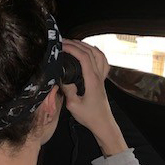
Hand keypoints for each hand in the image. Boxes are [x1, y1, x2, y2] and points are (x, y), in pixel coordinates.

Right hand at [61, 39, 127, 154]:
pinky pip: (102, 61)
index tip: (61, 45)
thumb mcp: (73, 105)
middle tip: (63, 42)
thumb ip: (67, 90)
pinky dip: (95, 52)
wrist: (102, 123)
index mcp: (92, 80)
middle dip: (76, 44)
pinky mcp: (102, 80)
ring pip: (98, 54)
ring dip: (86, 46)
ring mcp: (102, 77)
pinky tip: (89, 51)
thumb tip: (61, 78)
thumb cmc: (89, 116)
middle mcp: (98, 75)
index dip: (72, 48)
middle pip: (90, 52)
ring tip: (74, 43)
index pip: (84, 57)